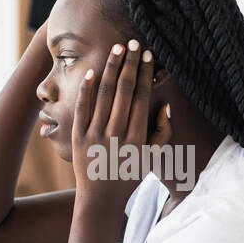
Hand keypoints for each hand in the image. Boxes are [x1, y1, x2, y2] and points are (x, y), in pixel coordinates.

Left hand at [72, 39, 172, 211]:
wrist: (100, 200)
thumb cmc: (129, 177)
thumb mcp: (152, 158)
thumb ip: (162, 133)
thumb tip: (165, 107)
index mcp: (138, 138)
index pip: (142, 97)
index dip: (145, 73)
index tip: (148, 54)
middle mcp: (117, 134)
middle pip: (124, 91)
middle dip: (130, 64)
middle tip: (132, 42)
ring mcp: (96, 136)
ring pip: (103, 95)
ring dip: (110, 69)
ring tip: (116, 50)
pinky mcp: (78, 139)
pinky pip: (82, 109)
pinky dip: (86, 90)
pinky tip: (91, 72)